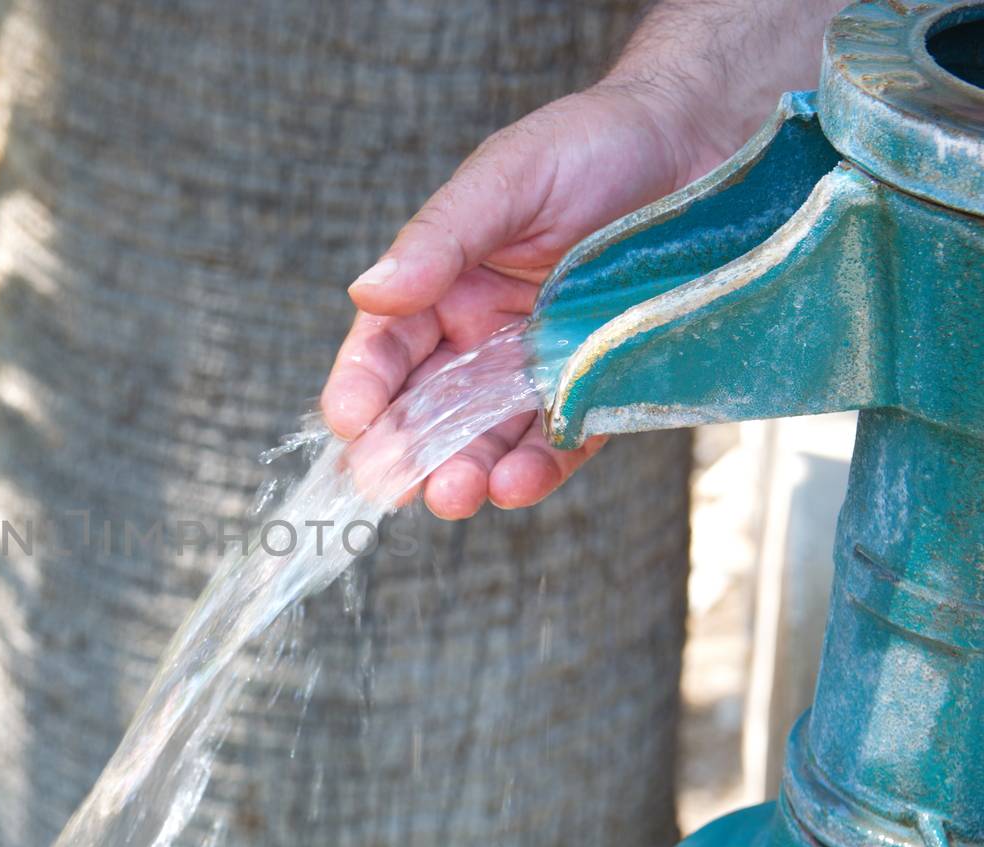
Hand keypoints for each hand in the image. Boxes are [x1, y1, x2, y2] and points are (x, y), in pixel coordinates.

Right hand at [321, 82, 729, 518]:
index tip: (350, 421)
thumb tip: (367, 292)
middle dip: (409, 450)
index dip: (362, 387)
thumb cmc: (592, 146)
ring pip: (489, 438)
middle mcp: (484, 336)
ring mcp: (540, 369)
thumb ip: (438, 239)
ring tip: (455, 493)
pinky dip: (537, 469)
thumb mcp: (504, 181)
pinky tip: (515, 482)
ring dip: (465, 471)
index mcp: (445, 287)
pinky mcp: (600, 389)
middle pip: (430, 409)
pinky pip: (562, 441)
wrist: (704, 144)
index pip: (386, 349)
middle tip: (395, 483)